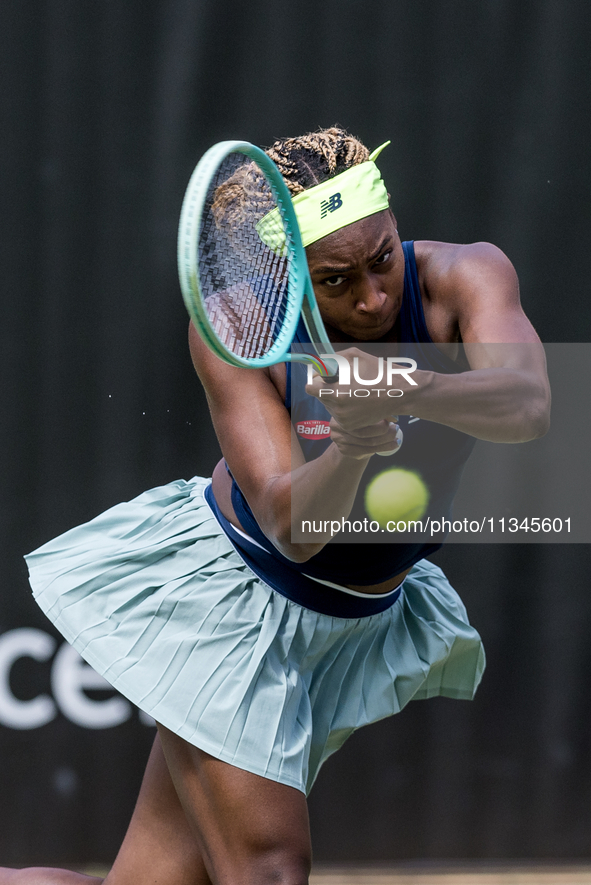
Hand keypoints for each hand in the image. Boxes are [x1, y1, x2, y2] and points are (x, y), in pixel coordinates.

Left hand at [306, 346, 421, 430]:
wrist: (400, 394)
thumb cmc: (379, 372)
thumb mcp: (354, 356)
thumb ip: (332, 359)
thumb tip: (319, 365)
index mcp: (337, 392)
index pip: (310, 388)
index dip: (316, 380)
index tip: (324, 376)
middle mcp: (338, 409)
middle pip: (319, 397)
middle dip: (327, 388)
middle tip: (345, 382)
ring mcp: (344, 420)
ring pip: (329, 406)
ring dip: (336, 398)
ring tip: (355, 391)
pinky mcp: (350, 426)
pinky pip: (338, 414)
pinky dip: (344, 407)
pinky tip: (358, 400)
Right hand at [329, 417, 401, 459]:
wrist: (349, 436)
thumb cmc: (361, 420)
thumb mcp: (368, 413)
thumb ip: (378, 411)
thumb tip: (394, 417)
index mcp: (342, 411)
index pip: (363, 416)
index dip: (380, 418)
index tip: (393, 418)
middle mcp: (336, 425)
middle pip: (365, 432)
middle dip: (385, 431)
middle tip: (396, 428)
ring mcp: (339, 439)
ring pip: (368, 442)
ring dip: (386, 440)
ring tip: (397, 438)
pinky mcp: (344, 450)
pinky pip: (367, 451)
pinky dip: (383, 448)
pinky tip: (393, 445)